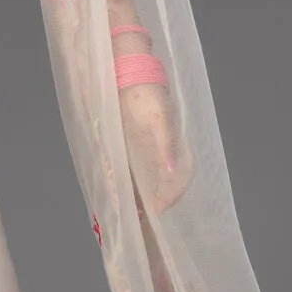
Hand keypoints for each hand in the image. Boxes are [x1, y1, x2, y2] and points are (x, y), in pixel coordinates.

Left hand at [118, 84, 192, 213]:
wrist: (126, 73)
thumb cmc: (147, 93)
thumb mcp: (159, 118)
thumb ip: (166, 145)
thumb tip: (172, 172)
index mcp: (172, 145)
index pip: (179, 177)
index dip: (171, 195)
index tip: (159, 209)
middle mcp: (159, 151)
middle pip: (159, 182)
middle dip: (151, 201)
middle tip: (140, 218)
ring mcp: (142, 149)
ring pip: (141, 178)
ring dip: (135, 194)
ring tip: (126, 211)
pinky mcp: (127, 145)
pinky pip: (125, 167)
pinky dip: (120, 179)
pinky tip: (113, 189)